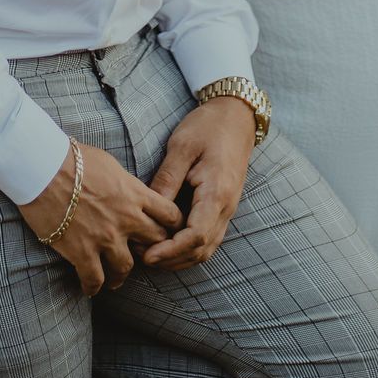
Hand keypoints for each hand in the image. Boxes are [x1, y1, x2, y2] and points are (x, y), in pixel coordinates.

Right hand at [18, 141, 183, 295]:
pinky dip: (93, 287)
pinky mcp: (83, 252)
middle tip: (141, 255)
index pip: (170, 215)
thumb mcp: (109, 164)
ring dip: (121, 275)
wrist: (43, 168)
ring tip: (115, 279)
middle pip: (155, 243)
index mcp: (135, 193)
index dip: (171, 225)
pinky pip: (95, 279)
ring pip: (126, 268)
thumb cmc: (72, 158)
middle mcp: (126, 218)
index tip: (165, 231)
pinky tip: (90, 288)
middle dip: (150, 250)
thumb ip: (124, 184)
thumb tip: (127, 190)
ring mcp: (106, 237)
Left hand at [141, 98, 254, 271]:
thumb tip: (149, 209)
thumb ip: (167, 179)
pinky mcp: (222, 207)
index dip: (170, 250)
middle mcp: (225, 207)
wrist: (237, 117)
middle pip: (201, 250)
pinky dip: (188, 247)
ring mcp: (226, 209)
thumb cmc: (208, 126)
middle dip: (171, 260)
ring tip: (150, 255)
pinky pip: (207, 238)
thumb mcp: (182, 146)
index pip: (195, 236)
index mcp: (216, 193)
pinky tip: (166, 243)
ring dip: (179, 258)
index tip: (147, 256)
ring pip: (205, 249)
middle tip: (141, 258)